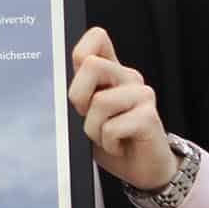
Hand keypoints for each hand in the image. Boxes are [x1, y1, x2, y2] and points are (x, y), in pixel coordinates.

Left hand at [68, 27, 176, 189]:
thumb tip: (59, 82)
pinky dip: (109, 143)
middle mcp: (129, 78)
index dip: (81, 54)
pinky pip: (112, 127)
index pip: (97, 38)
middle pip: (91, 64)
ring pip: (99, 102)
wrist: (145, 170)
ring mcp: (141, 95)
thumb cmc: (116, 140)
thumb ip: (81, 93)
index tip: (82, 86)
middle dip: (79, 97)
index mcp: (113, 72)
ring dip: (94, 130)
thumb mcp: (89, 114)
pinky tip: (119, 146)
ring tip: (107, 137)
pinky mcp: (149, 117)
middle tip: (91, 117)